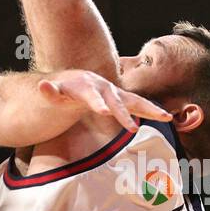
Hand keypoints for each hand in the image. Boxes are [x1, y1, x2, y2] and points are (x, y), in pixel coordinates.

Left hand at [37, 69, 171, 133]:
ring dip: (149, 109)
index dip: (97, 103)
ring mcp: (114, 92)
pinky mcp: (121, 99)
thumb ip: (49, 92)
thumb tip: (43, 87)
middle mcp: (103, 87)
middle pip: (116, 100)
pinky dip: (151, 110)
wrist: (73, 81)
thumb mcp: (52, 93)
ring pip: (133, 100)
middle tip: (131, 129)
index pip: (91, 95)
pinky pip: (138, 104)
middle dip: (124, 114)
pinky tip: (166, 118)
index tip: (104, 111)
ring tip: (166, 117)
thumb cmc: (61, 90)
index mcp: (86, 86)